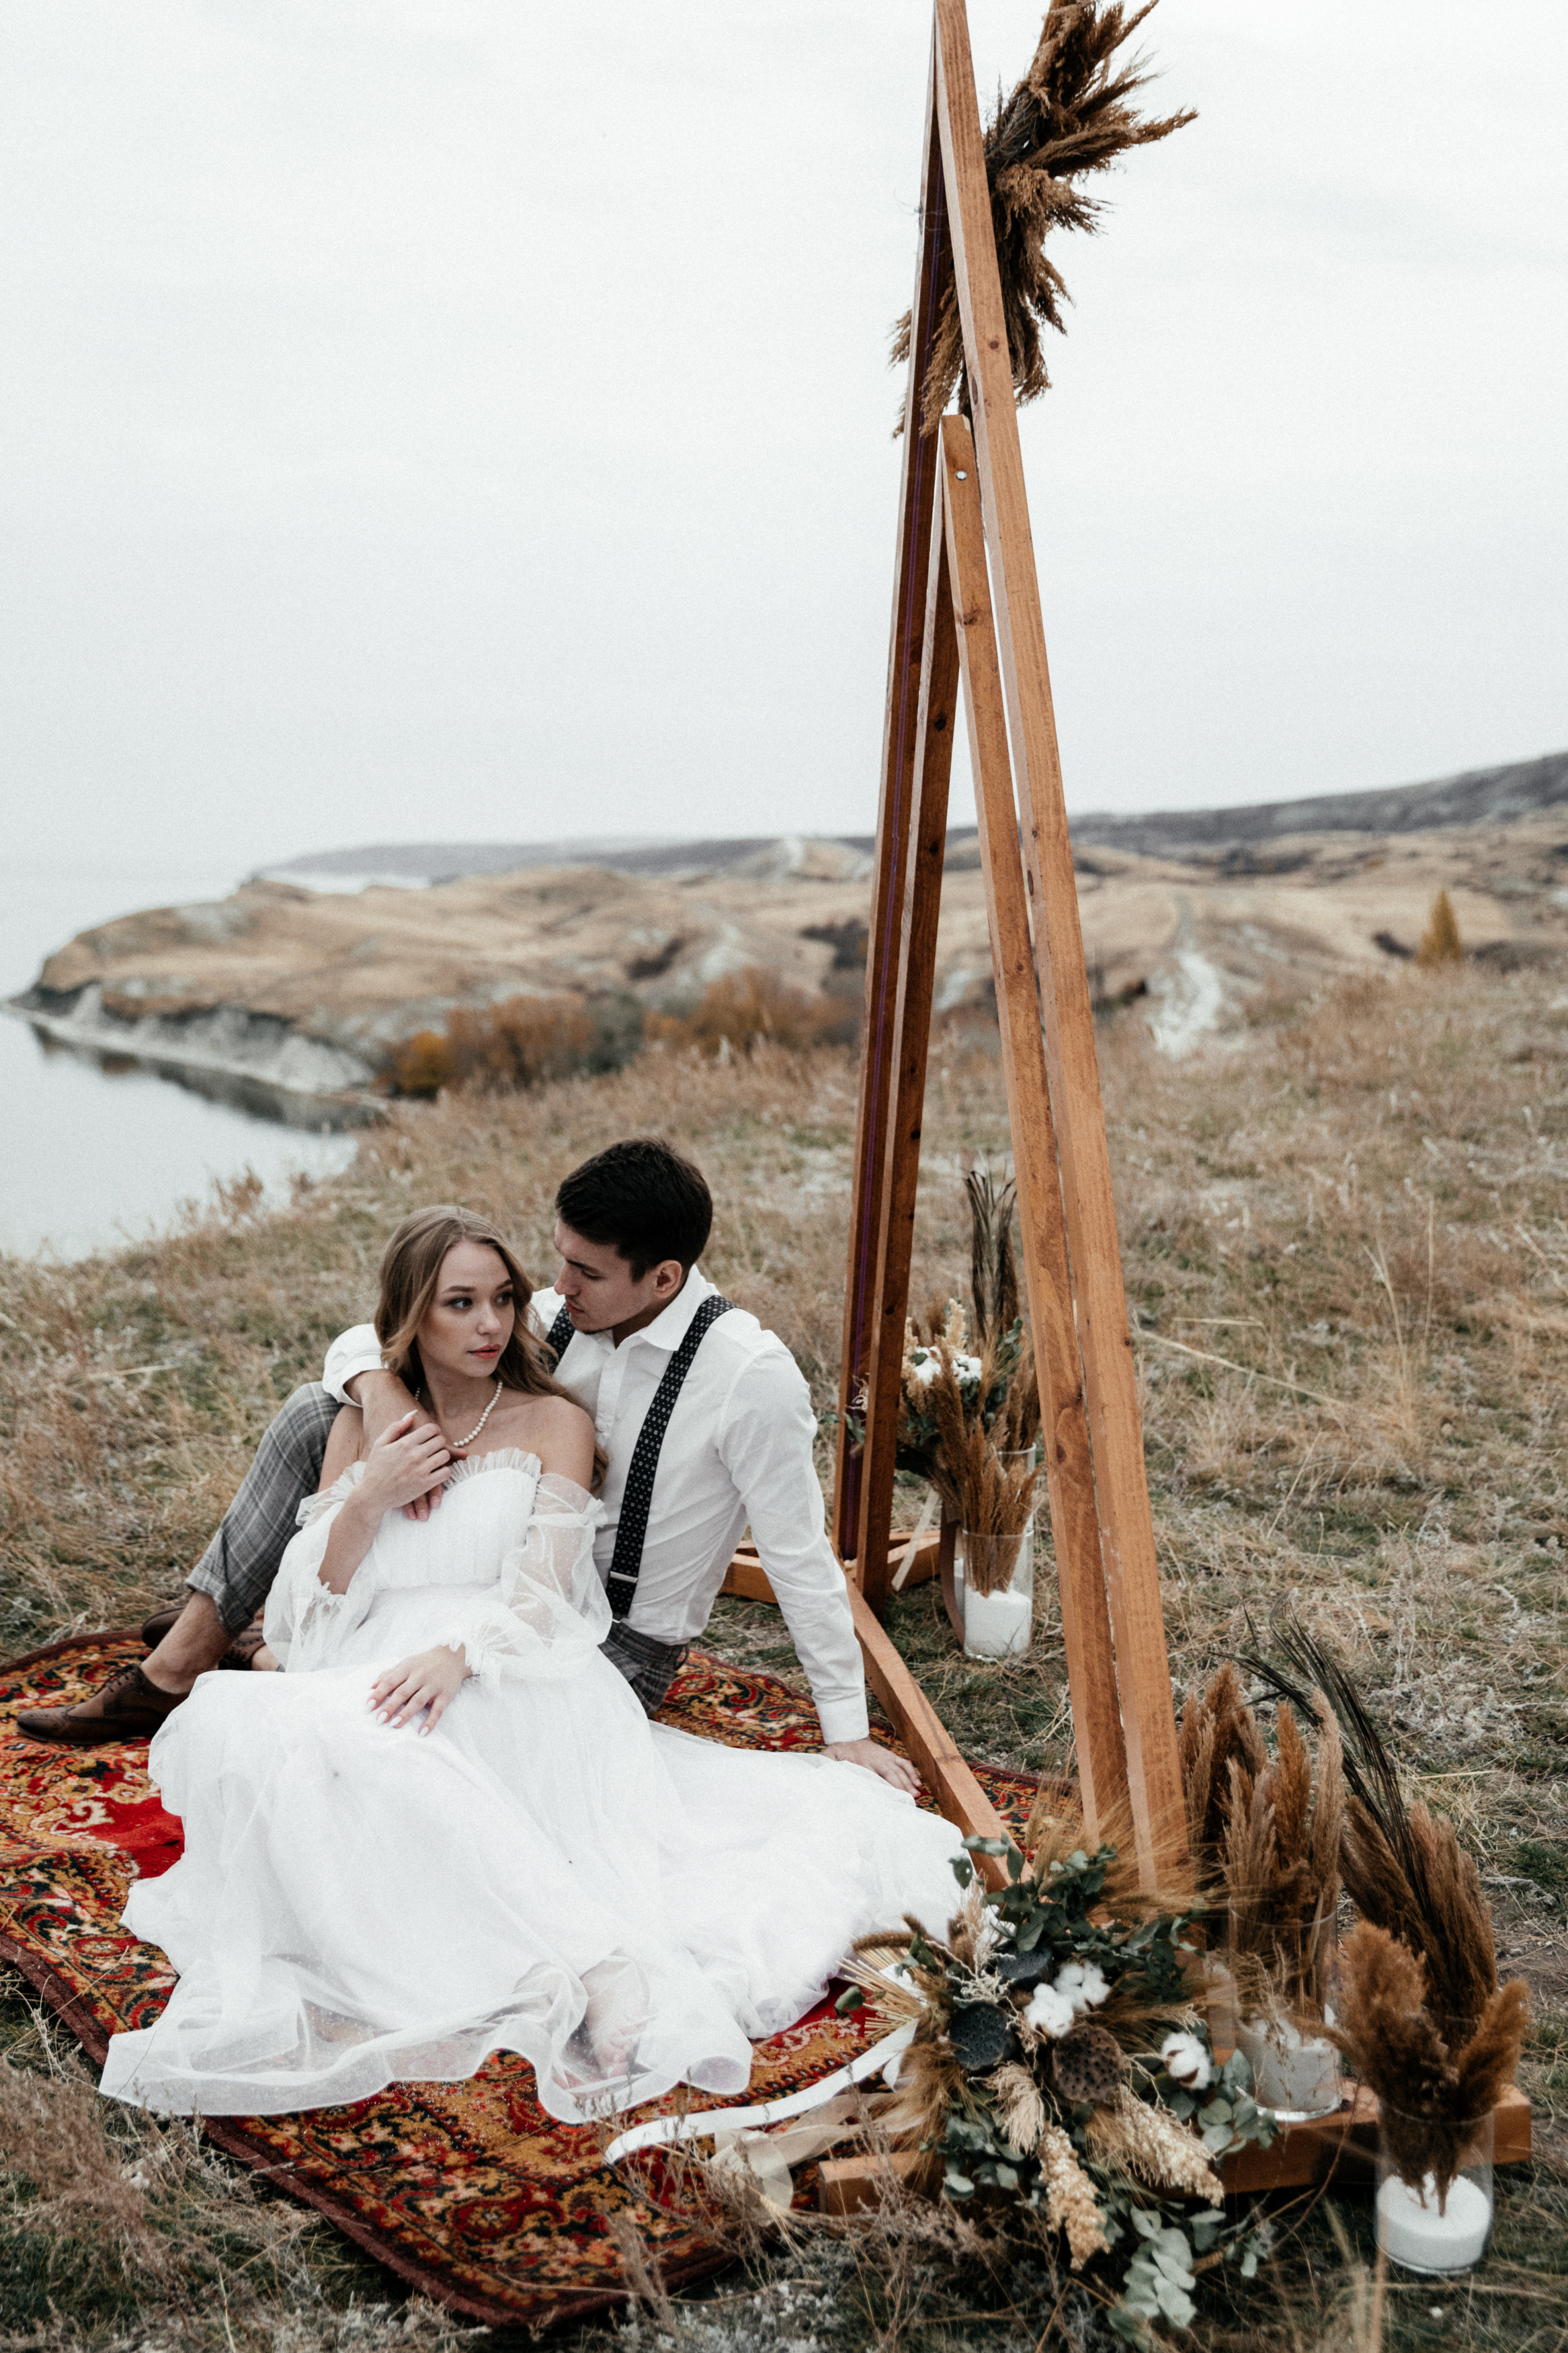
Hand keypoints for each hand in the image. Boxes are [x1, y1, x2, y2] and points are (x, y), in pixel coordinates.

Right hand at [347, 1372, 454, 1518]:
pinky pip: (446, 1472)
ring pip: (445, 1456)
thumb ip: (395, 1427)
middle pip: (440, 1441)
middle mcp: (414, 1455)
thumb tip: (411, 1415)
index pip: (431, 1429)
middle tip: (434, 1448)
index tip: (432, 1435)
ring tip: (435, 1459)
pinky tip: (436, 1471)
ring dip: (442, 1456)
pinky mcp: (425, 1484)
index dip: (435, 1430)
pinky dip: (444, 1471)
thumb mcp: (379, 1444)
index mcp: (405, 1443)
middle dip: (439, 1442)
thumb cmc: (375, 1469)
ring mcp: (420, 1470)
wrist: (372, 1495)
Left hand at [368, 1644, 466, 1732]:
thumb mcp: (407, 1663)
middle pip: (403, 1692)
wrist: (453, 1657)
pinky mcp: (445, 1695)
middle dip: (390, 1706)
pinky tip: (422, 1732)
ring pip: (418, 1701)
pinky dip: (430, 1721)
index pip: (390, 1681)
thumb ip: (389, 1674)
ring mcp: (433, 1686)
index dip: (379, 1694)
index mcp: (408, 1667)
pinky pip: (438, 1710)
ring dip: (406, 1713)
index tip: (368, 1707)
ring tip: (394, 1725)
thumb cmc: (425, 1663)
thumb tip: (372, 1686)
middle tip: (379, 1720)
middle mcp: (420, 1676)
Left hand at [824, 1736, 922, 1795]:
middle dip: (899, 1788)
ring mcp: (886, 1757)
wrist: (849, 1735)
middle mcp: (877, 1760)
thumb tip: (823, 1773)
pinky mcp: (891, 1757)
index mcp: (862, 1762)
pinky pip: (904, 1764)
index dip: (879, 1788)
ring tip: (915, 1796)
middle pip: (890, 1775)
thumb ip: (827, 1764)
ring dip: (908, 1783)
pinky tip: (918, 1784)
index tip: (886, 1800)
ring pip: (900, 1770)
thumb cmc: (840, 1751)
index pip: (872, 1777)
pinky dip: (912, 1773)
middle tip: (907, 1801)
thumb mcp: (829, 1756)